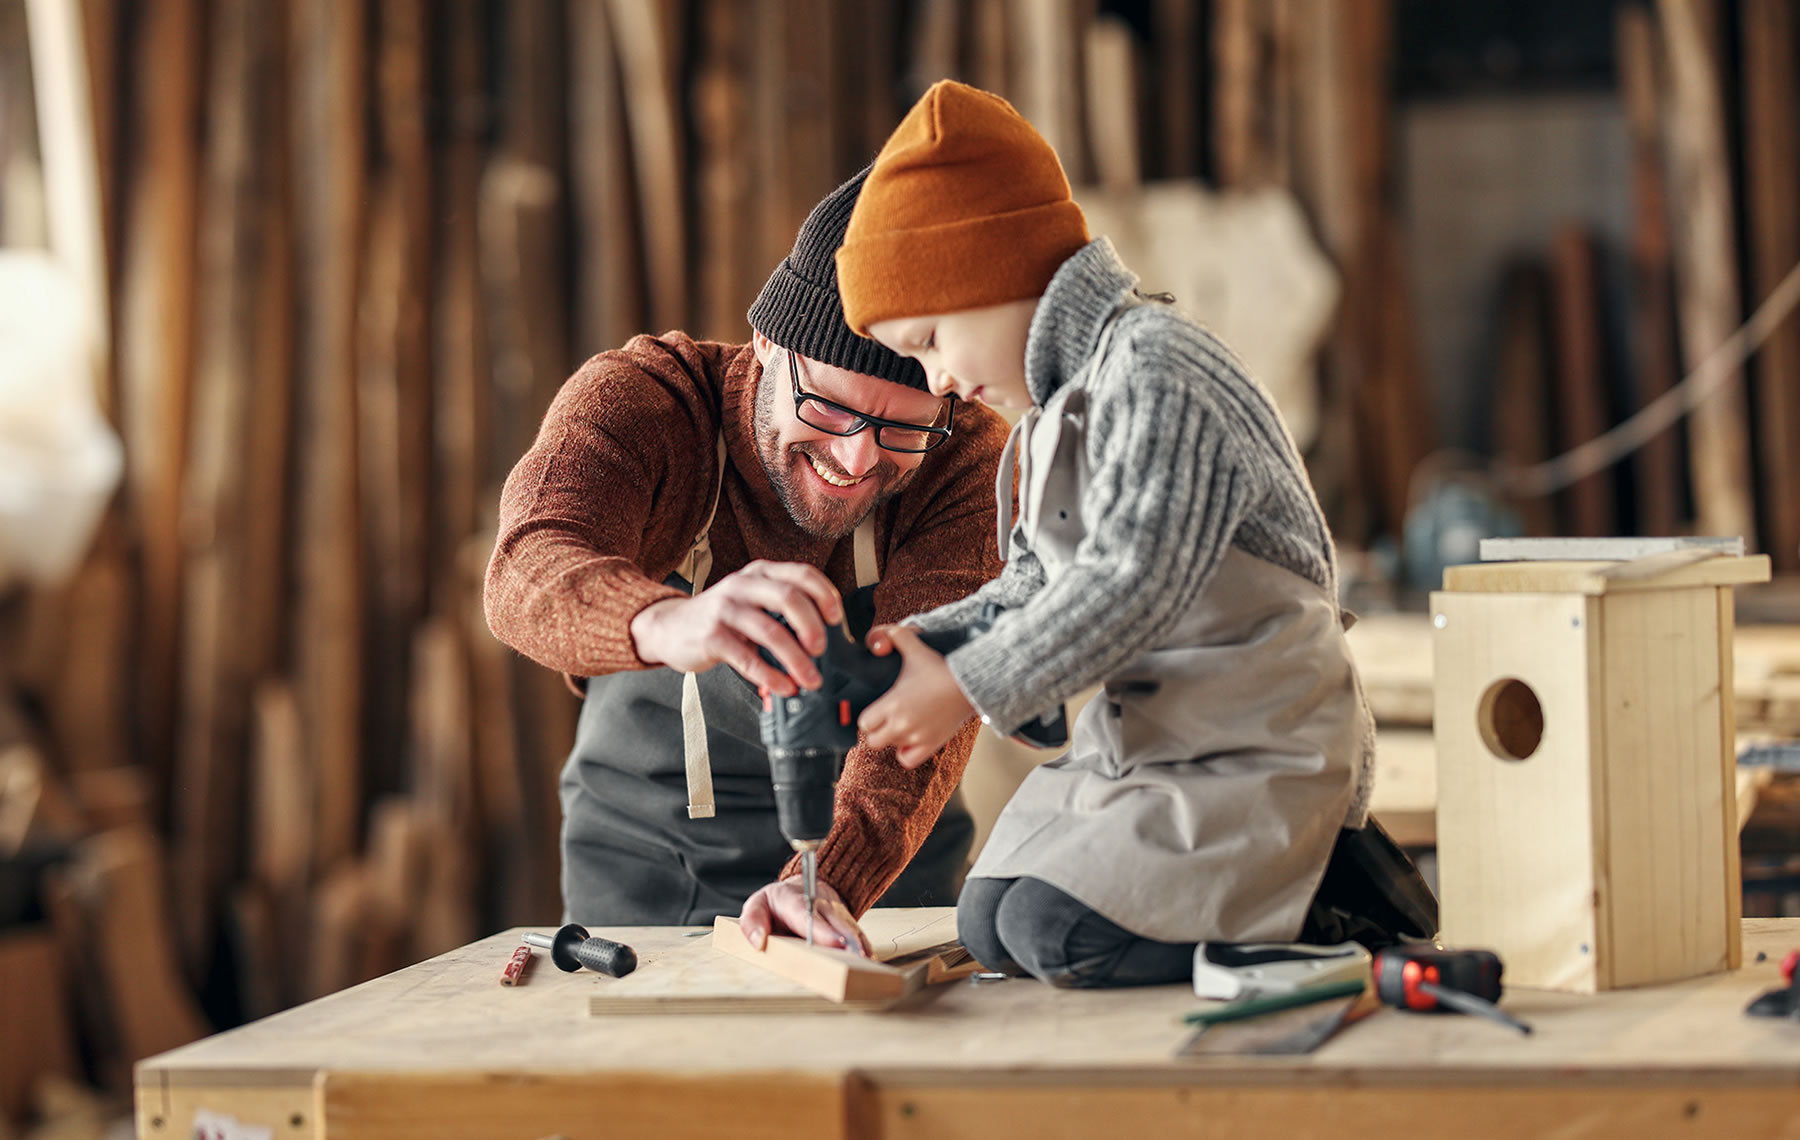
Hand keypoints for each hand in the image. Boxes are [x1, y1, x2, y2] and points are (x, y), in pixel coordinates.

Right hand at [629, 560, 842, 695]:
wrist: (668, 627)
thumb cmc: (720, 617)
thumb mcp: (751, 601)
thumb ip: (782, 612)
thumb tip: (824, 642)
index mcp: (760, 574)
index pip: (801, 574)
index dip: (825, 595)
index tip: (837, 620)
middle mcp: (743, 585)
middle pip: (789, 598)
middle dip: (812, 626)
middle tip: (823, 650)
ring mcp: (725, 609)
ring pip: (771, 631)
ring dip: (796, 660)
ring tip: (810, 680)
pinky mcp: (711, 637)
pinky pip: (747, 658)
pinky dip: (770, 676)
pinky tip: (783, 687)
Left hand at [738, 878, 871, 955]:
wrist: (804, 888)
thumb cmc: (777, 904)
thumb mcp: (757, 905)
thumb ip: (752, 921)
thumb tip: (758, 941)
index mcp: (793, 900)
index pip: (806, 914)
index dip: (821, 929)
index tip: (833, 942)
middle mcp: (820, 904)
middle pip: (834, 922)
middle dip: (846, 939)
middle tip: (855, 956)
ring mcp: (836, 913)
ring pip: (849, 928)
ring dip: (858, 945)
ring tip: (865, 962)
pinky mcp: (846, 924)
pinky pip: (856, 935)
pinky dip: (864, 946)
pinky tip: (869, 960)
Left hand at [859, 625, 974, 766]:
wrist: (969, 684)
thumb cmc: (941, 668)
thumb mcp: (915, 647)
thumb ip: (892, 636)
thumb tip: (878, 640)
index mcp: (893, 703)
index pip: (864, 722)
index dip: (868, 716)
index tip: (876, 708)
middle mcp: (902, 724)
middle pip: (873, 740)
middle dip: (877, 730)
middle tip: (886, 717)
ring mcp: (917, 737)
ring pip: (891, 748)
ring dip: (893, 738)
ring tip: (902, 723)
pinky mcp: (931, 744)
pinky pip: (908, 760)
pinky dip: (906, 753)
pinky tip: (911, 739)